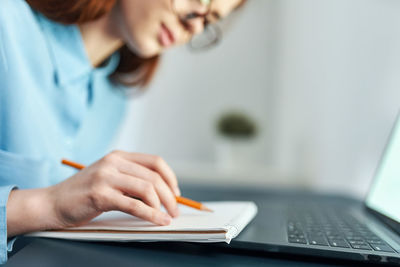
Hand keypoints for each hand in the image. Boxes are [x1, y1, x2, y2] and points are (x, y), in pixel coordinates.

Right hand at [47, 151, 180, 228]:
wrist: (52, 203)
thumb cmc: (84, 193)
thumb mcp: (110, 178)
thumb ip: (132, 180)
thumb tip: (163, 193)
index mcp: (119, 156)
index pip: (155, 162)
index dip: (170, 178)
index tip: (176, 192)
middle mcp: (114, 163)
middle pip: (154, 177)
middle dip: (170, 196)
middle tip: (175, 210)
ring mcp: (106, 177)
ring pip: (147, 189)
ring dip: (163, 205)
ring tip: (167, 216)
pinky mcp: (100, 194)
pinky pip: (134, 205)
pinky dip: (151, 214)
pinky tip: (158, 220)